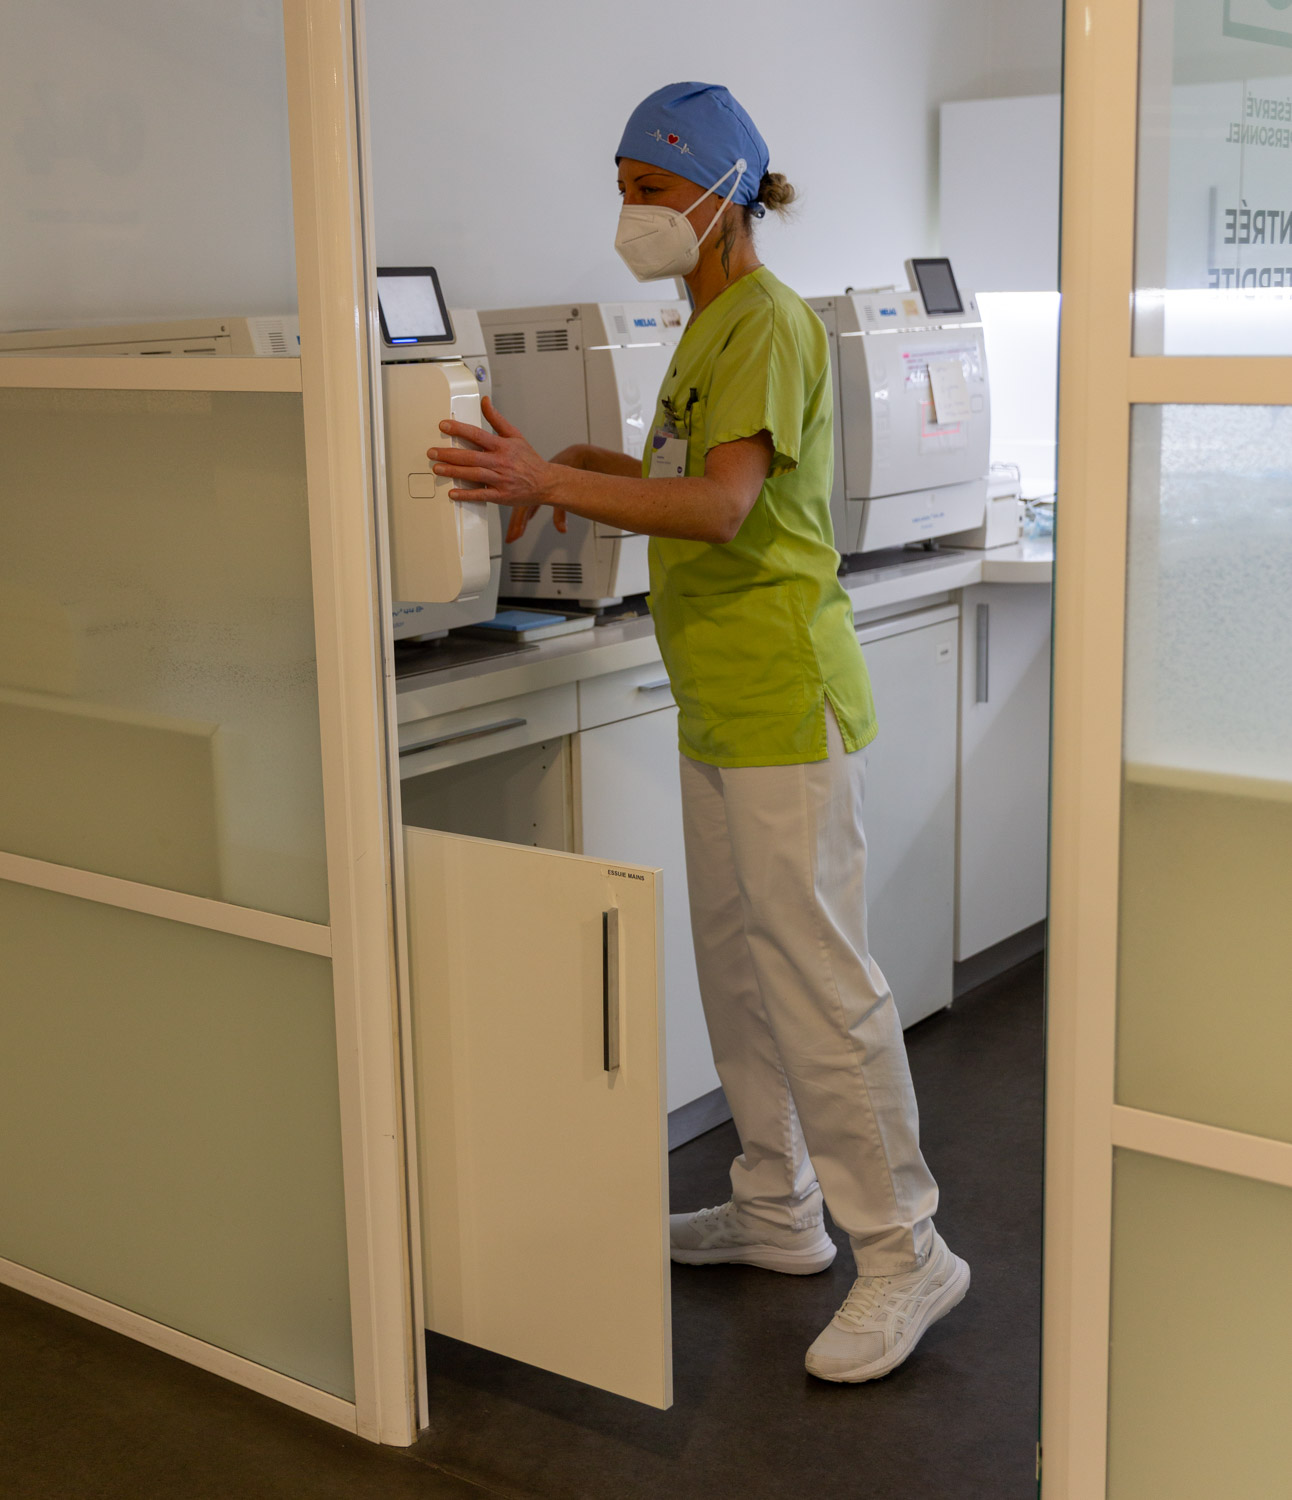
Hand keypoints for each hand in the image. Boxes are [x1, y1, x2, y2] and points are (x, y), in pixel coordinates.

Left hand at [428, 398, 567, 540]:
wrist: (546, 483)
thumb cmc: (529, 460)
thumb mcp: (515, 435)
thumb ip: (497, 419)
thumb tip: (485, 401)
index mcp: (503, 446)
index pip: (477, 435)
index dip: (459, 430)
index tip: (444, 426)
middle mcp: (500, 462)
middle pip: (471, 456)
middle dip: (449, 454)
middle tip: (432, 452)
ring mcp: (500, 480)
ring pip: (473, 474)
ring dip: (454, 472)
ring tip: (437, 468)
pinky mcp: (501, 495)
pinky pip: (481, 495)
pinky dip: (467, 494)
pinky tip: (453, 493)